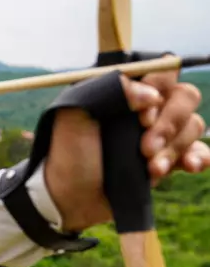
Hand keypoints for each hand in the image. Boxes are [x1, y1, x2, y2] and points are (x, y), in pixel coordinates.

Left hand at [44, 71, 209, 231]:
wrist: (69, 195)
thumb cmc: (68, 151)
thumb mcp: (73, 114)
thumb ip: (108, 91)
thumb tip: (151, 96)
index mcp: (125, 89)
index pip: (162, 71)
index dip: (161, 88)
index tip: (142, 116)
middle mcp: (145, 107)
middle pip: (185, 97)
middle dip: (170, 123)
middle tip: (144, 148)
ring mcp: (159, 133)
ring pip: (193, 125)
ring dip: (175, 148)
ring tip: (150, 169)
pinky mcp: (167, 159)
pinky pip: (199, 151)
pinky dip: (199, 157)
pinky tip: (189, 166)